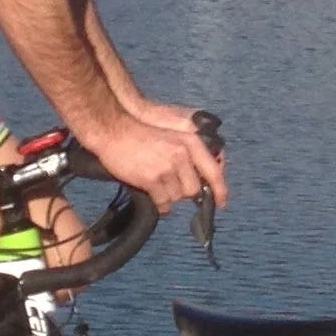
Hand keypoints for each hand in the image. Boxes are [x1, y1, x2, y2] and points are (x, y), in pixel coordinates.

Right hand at [80, 107, 227, 215]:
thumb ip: (190, 154)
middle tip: (170, 185)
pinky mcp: (151, 179)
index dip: (220, 190)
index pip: (214, 171)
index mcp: (191, 143)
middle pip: (193, 190)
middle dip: (183, 192)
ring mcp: (167, 168)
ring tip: (156, 184)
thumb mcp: (173, 136)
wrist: (114, 130)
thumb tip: (202, 180)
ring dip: (168, 196)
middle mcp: (182, 155)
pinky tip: (152, 195)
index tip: (221, 202)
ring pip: (176, 198)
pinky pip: (162, 203)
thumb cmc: (143, 133)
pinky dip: (159, 204)